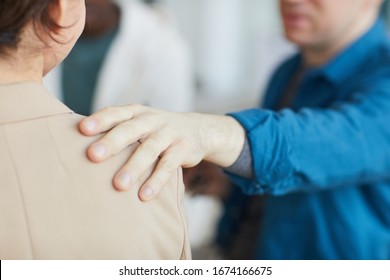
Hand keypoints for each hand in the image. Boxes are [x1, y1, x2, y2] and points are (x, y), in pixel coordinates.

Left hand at [79, 104, 244, 200]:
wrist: (197, 130)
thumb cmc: (157, 130)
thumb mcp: (140, 123)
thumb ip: (117, 130)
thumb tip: (77, 148)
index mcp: (136, 112)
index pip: (116, 113)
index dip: (100, 120)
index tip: (82, 130)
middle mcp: (151, 120)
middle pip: (130, 130)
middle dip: (112, 142)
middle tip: (93, 156)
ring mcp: (168, 134)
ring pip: (149, 149)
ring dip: (134, 167)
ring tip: (119, 185)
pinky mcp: (182, 149)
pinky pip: (168, 166)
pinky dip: (156, 181)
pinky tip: (144, 195)